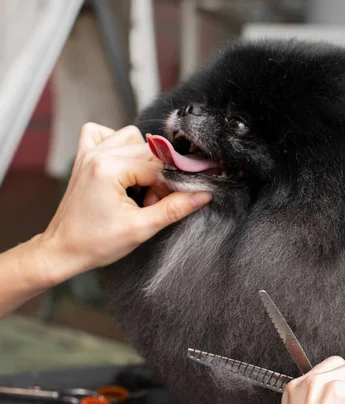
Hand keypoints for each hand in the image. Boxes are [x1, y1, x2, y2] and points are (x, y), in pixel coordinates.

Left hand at [39, 123, 211, 280]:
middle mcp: (98, 154)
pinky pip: (105, 134)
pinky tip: (122, 168)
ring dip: (141, 160)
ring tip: (136, 188)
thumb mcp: (141, 228)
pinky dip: (118, 145)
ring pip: (131, 137)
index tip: (164, 206)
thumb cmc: (96, 243)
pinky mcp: (84, 156)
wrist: (63, 250)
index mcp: (109, 168)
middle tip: (149, 203)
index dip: (168, 187)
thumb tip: (203, 195)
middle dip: (156, 176)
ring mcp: (89, 152)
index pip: (158, 166)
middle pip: (149, 150)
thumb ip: (174, 208)